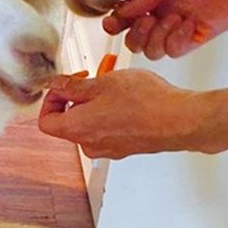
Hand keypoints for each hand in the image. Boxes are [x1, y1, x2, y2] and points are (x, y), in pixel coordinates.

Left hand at [38, 70, 209, 158]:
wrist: (181, 121)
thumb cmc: (147, 104)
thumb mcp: (103, 83)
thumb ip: (74, 86)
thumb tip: (55, 85)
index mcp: (76, 129)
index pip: (46, 120)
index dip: (52, 99)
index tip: (65, 85)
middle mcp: (89, 144)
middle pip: (68, 121)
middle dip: (78, 97)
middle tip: (93, 79)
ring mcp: (108, 148)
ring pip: (90, 123)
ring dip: (97, 102)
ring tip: (114, 83)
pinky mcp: (126, 147)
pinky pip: (109, 129)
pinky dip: (111, 112)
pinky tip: (128, 96)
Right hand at [103, 0, 227, 59]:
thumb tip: (121, 12)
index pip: (125, 17)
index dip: (115, 24)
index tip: (112, 24)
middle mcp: (164, 13)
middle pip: (135, 41)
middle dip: (136, 34)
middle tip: (149, 19)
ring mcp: (180, 26)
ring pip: (152, 51)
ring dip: (156, 38)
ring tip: (173, 18)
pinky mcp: (200, 36)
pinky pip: (175, 51)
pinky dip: (175, 41)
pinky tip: (188, 24)